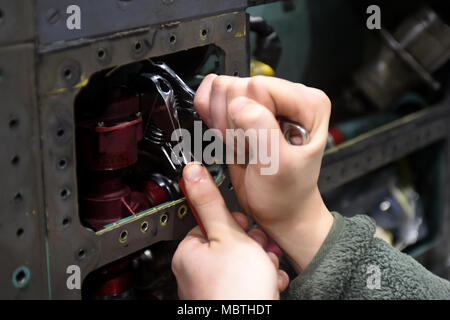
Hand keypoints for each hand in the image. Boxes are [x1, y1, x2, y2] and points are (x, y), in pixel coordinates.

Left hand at [172, 163, 288, 298]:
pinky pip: (249, 283)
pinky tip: (271, 284)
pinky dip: (263, 281)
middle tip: (260, 250)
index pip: (211, 225)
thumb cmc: (238, 290)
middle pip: (231, 244)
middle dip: (253, 245)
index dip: (234, 224)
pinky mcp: (232, 301)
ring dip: (262, 262)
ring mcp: (215, 291)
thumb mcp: (228, 235)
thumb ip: (211, 202)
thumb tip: (192, 173)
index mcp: (189, 254)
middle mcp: (197, 275)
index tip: (245, 227)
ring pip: (244, 264)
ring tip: (268, 270)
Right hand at [194, 75, 333, 271]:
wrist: (277, 211)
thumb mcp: (278, 166)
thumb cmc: (286, 193)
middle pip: (237, 86)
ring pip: (221, 90)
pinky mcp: (242, 109)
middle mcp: (285, 97)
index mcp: (307, 103)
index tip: (254, 144)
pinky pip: (212, 97)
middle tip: (249, 148)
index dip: (247, 118)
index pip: (257, 87)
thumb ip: (261, 130)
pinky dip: (213, 121)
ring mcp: (262, 101)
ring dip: (225, 125)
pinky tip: (230, 139)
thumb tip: (238, 105)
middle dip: (234, 124)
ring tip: (244, 146)